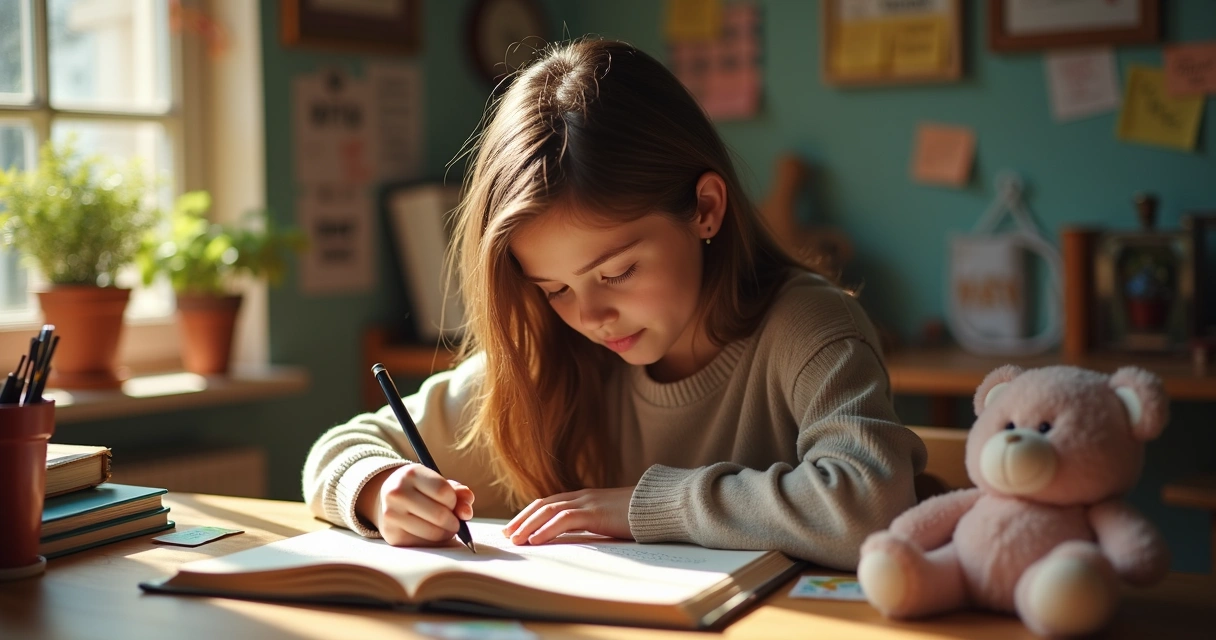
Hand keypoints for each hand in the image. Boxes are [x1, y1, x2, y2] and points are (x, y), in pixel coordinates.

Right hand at [357, 465, 473, 546]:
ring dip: (446, 534)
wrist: (386, 498)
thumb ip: (458, 493)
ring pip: (433, 533)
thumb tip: (466, 512)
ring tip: (445, 529)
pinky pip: (423, 544)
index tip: (452, 504)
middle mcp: (397, 493)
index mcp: (411, 473)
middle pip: (440, 515)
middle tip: (455, 523)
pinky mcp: (391, 534)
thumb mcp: (437, 483)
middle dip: (454, 522)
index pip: (444, 492)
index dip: (454, 502)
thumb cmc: (421, 490)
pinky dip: (434, 542)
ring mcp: (391, 515)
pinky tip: (431, 534)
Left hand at [502, 486, 634, 544]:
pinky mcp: (596, 512)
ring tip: (514, 540)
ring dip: (528, 526)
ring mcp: (588, 503)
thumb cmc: (640, 515)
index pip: (549, 504)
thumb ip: (594, 524)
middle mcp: (582, 497)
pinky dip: (547, 529)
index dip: (529, 515)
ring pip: (549, 511)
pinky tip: (535, 540)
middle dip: (522, 520)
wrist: (661, 505)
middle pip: (543, 505)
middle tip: (506, 535)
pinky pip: (565, 519)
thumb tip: (579, 538)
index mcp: (585, 498)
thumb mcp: (611, 520)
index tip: (515, 528)